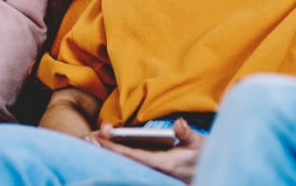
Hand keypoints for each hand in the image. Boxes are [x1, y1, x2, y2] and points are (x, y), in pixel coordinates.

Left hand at [91, 118, 205, 183]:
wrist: (207, 171)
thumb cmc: (202, 156)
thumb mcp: (197, 143)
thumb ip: (186, 133)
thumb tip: (178, 123)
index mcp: (163, 164)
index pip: (133, 156)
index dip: (115, 147)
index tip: (100, 139)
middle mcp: (155, 171)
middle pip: (125, 161)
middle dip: (106, 150)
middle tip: (87, 139)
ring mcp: (153, 173)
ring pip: (127, 163)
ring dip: (111, 152)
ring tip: (93, 141)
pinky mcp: (153, 171)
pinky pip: (133, 163)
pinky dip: (120, 155)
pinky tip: (110, 148)